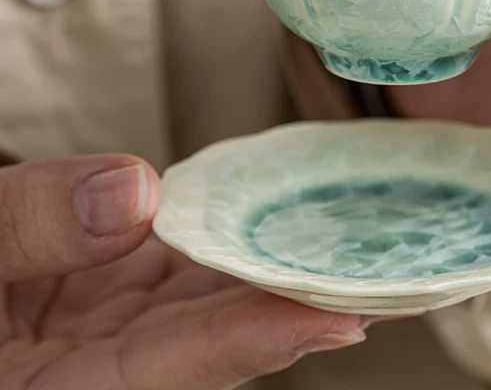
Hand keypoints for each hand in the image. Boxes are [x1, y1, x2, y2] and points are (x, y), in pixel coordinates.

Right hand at [0, 155, 364, 389]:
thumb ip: (22, 226)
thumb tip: (138, 190)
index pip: (162, 372)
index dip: (250, 344)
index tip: (338, 316)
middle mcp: (85, 371)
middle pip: (203, 339)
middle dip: (291, 307)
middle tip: (383, 277)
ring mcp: (97, 329)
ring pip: (197, 300)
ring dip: (267, 272)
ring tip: (349, 245)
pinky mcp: (99, 292)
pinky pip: (170, 267)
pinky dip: (217, 241)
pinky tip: (264, 216)